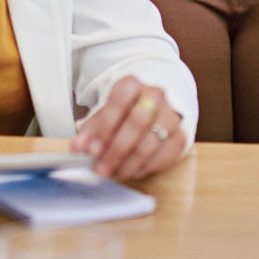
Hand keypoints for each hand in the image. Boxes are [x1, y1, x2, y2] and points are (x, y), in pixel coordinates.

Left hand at [72, 76, 186, 179]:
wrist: (150, 112)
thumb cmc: (121, 115)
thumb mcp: (102, 116)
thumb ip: (90, 131)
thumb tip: (79, 148)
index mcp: (132, 85)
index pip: (119, 100)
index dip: (105, 126)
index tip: (91, 149)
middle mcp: (154, 96)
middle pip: (137, 122)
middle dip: (116, 150)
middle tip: (101, 169)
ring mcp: (170, 116)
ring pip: (150, 144)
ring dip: (127, 164)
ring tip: (113, 173)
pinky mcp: (179, 137)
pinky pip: (162, 157)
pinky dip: (143, 168)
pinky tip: (130, 171)